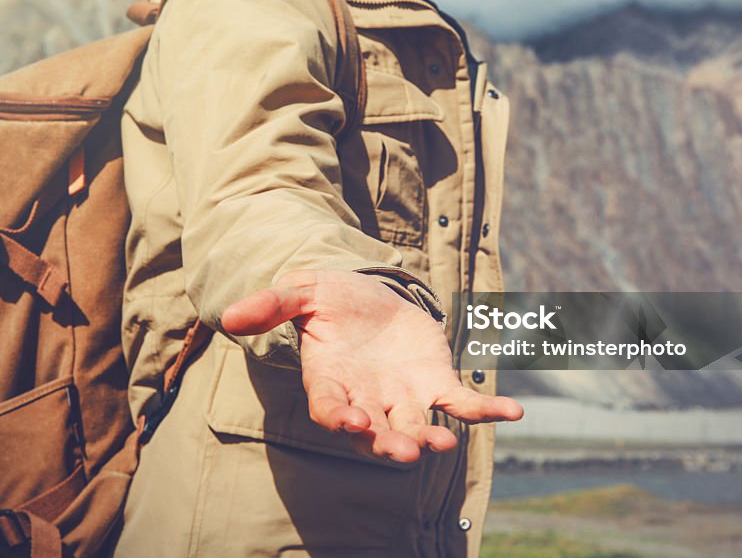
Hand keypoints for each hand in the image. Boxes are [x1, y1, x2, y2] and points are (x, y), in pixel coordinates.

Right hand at [221, 270, 522, 462]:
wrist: (370, 293)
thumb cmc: (329, 298)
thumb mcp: (301, 291)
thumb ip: (271, 304)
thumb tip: (228, 316)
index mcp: (330, 382)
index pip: (330, 409)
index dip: (340, 418)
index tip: (352, 421)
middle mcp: (366, 399)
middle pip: (376, 431)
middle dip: (389, 443)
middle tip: (405, 450)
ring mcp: (403, 397)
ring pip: (416, 427)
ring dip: (430, 437)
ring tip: (443, 442)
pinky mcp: (436, 384)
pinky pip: (462, 403)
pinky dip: (485, 410)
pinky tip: (512, 411)